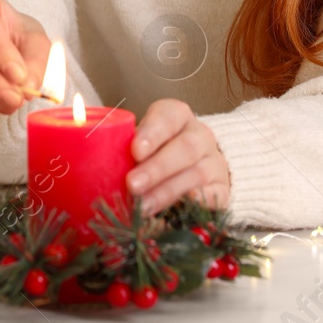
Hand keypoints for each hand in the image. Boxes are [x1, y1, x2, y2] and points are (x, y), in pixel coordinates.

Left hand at [125, 99, 230, 213]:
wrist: (198, 165)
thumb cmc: (158, 152)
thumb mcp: (143, 143)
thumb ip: (127, 149)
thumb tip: (98, 165)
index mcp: (178, 117)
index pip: (168, 116)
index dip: (152, 133)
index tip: (135, 150)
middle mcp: (200, 135)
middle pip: (184, 147)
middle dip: (156, 168)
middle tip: (132, 184)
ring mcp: (215, 161)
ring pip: (197, 173)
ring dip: (168, 190)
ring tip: (144, 206)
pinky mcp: (223, 188)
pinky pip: (217, 193)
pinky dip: (202, 200)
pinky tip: (185, 205)